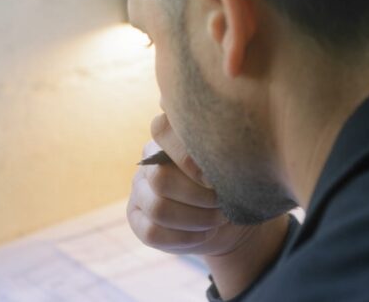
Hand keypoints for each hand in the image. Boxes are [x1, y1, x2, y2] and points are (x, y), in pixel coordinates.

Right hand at [127, 114, 262, 255]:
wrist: (228, 219)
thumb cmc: (231, 183)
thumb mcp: (230, 164)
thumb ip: (219, 151)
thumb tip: (222, 153)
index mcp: (167, 137)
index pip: (161, 131)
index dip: (190, 158)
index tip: (217, 176)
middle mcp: (148, 162)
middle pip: (161, 178)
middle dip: (200, 196)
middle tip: (222, 201)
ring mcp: (139, 191)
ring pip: (158, 208)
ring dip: (197, 219)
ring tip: (219, 218)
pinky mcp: (137, 219)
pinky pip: (153, 233)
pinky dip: (186, 237)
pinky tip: (205, 234)